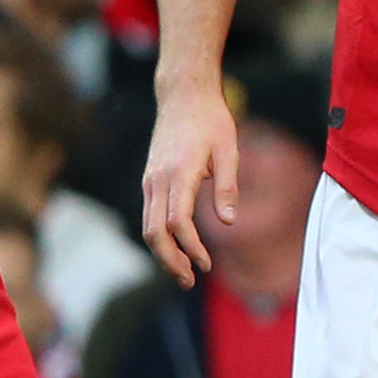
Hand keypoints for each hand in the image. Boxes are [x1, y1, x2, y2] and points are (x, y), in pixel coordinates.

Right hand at [140, 81, 240, 285]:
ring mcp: (149, 180)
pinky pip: (150, 215)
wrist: (183, 95)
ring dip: (163, 253)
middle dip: (170, 261)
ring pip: (148, 227)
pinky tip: (178, 248)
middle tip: (190, 281)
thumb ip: (228, 188)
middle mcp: (157, 180)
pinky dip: (160, 237)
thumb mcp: (229, 151)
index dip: (191, 248)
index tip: (207, 265)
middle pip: (154, 232)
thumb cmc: (211, 121)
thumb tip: (230, 223)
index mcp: (179, 173)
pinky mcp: (149, 180)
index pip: (177, 223)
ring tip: (185, 272)